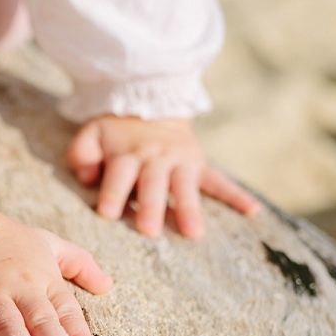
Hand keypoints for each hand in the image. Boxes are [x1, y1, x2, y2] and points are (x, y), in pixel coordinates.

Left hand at [66, 115, 259, 239]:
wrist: (152, 102)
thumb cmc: (117, 130)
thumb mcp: (93, 133)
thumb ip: (82, 153)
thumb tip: (86, 177)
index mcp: (127, 153)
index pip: (118, 175)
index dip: (111, 193)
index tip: (107, 212)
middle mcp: (155, 158)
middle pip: (152, 184)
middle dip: (150, 206)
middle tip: (148, 230)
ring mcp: (180, 162)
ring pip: (185, 186)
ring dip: (189, 208)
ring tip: (193, 233)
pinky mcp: (199, 165)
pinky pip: (220, 180)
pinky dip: (236, 195)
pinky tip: (252, 210)